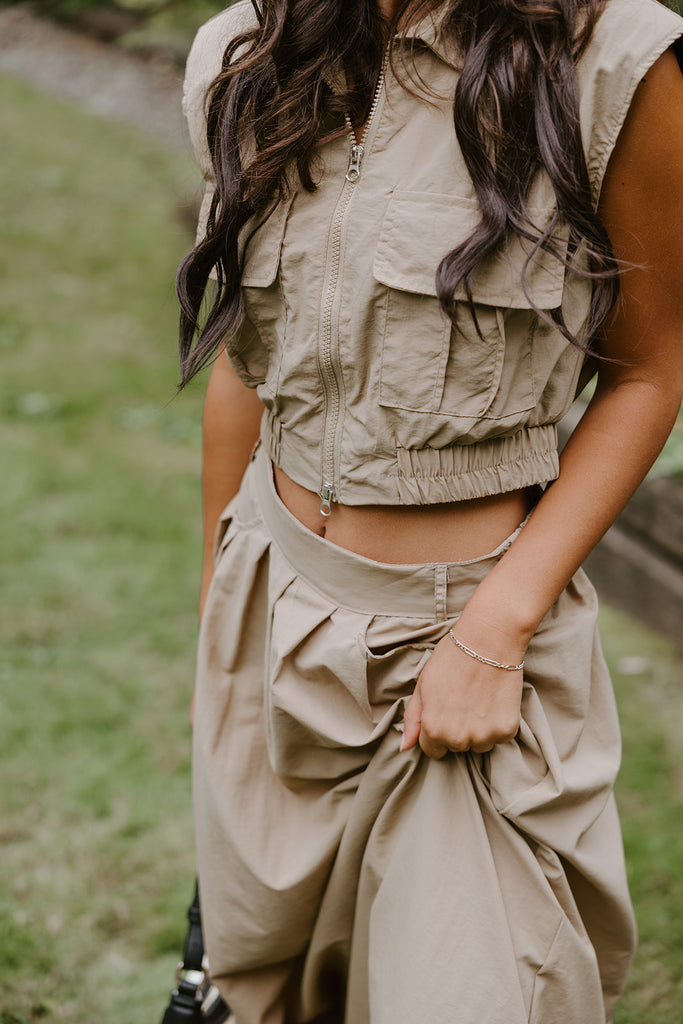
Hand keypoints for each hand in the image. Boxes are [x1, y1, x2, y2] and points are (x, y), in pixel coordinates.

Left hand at [401, 628, 523, 758]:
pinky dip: (497, 723)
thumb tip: (405, 746)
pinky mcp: (506, 730)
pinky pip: (499, 737)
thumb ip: (413, 718)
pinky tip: (493, 700)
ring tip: (479, 699)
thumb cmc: (452, 658)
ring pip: (479, 744)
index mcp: (433, 729)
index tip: (445, 712)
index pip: (432, 749)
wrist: (488, 640)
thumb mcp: (423, 685)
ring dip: (478, 729)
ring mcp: (484, 736)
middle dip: (457, 729)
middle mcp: (458, 738)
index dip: (436, 730)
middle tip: (463, 700)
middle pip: (456, 747)